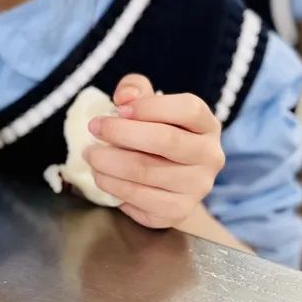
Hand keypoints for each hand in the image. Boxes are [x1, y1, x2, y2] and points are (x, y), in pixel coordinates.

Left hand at [83, 75, 223, 228]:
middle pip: (166, 141)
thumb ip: (135, 90)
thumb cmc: (155, 133)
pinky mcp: (179, 211)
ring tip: (91, 155)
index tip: (118, 108)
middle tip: (93, 129)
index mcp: (207, 125)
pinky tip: (101, 176)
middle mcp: (210, 157)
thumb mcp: (147, 104)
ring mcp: (197, 187)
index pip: (188, 109)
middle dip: (121, 133)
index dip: (150, 106)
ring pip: (147, 172)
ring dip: (109, 162)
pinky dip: (113, 186)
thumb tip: (124, 98)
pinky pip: (141, 199)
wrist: (167, 181)